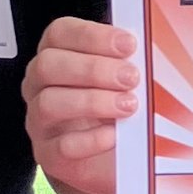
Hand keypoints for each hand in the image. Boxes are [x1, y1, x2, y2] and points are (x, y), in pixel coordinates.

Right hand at [22, 15, 138, 193]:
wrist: (109, 160)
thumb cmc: (113, 110)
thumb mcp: (120, 81)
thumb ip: (128, 63)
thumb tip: (152, 51)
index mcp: (57, 56)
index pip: (59, 33)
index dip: (92, 36)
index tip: (128, 44)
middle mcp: (40, 86)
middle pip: (48, 65)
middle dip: (93, 69)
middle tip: (131, 77)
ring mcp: (40, 121)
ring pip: (49, 103)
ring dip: (93, 101)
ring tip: (128, 105)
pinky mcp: (48, 154)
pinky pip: (62, 146)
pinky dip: (91, 139)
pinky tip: (115, 135)